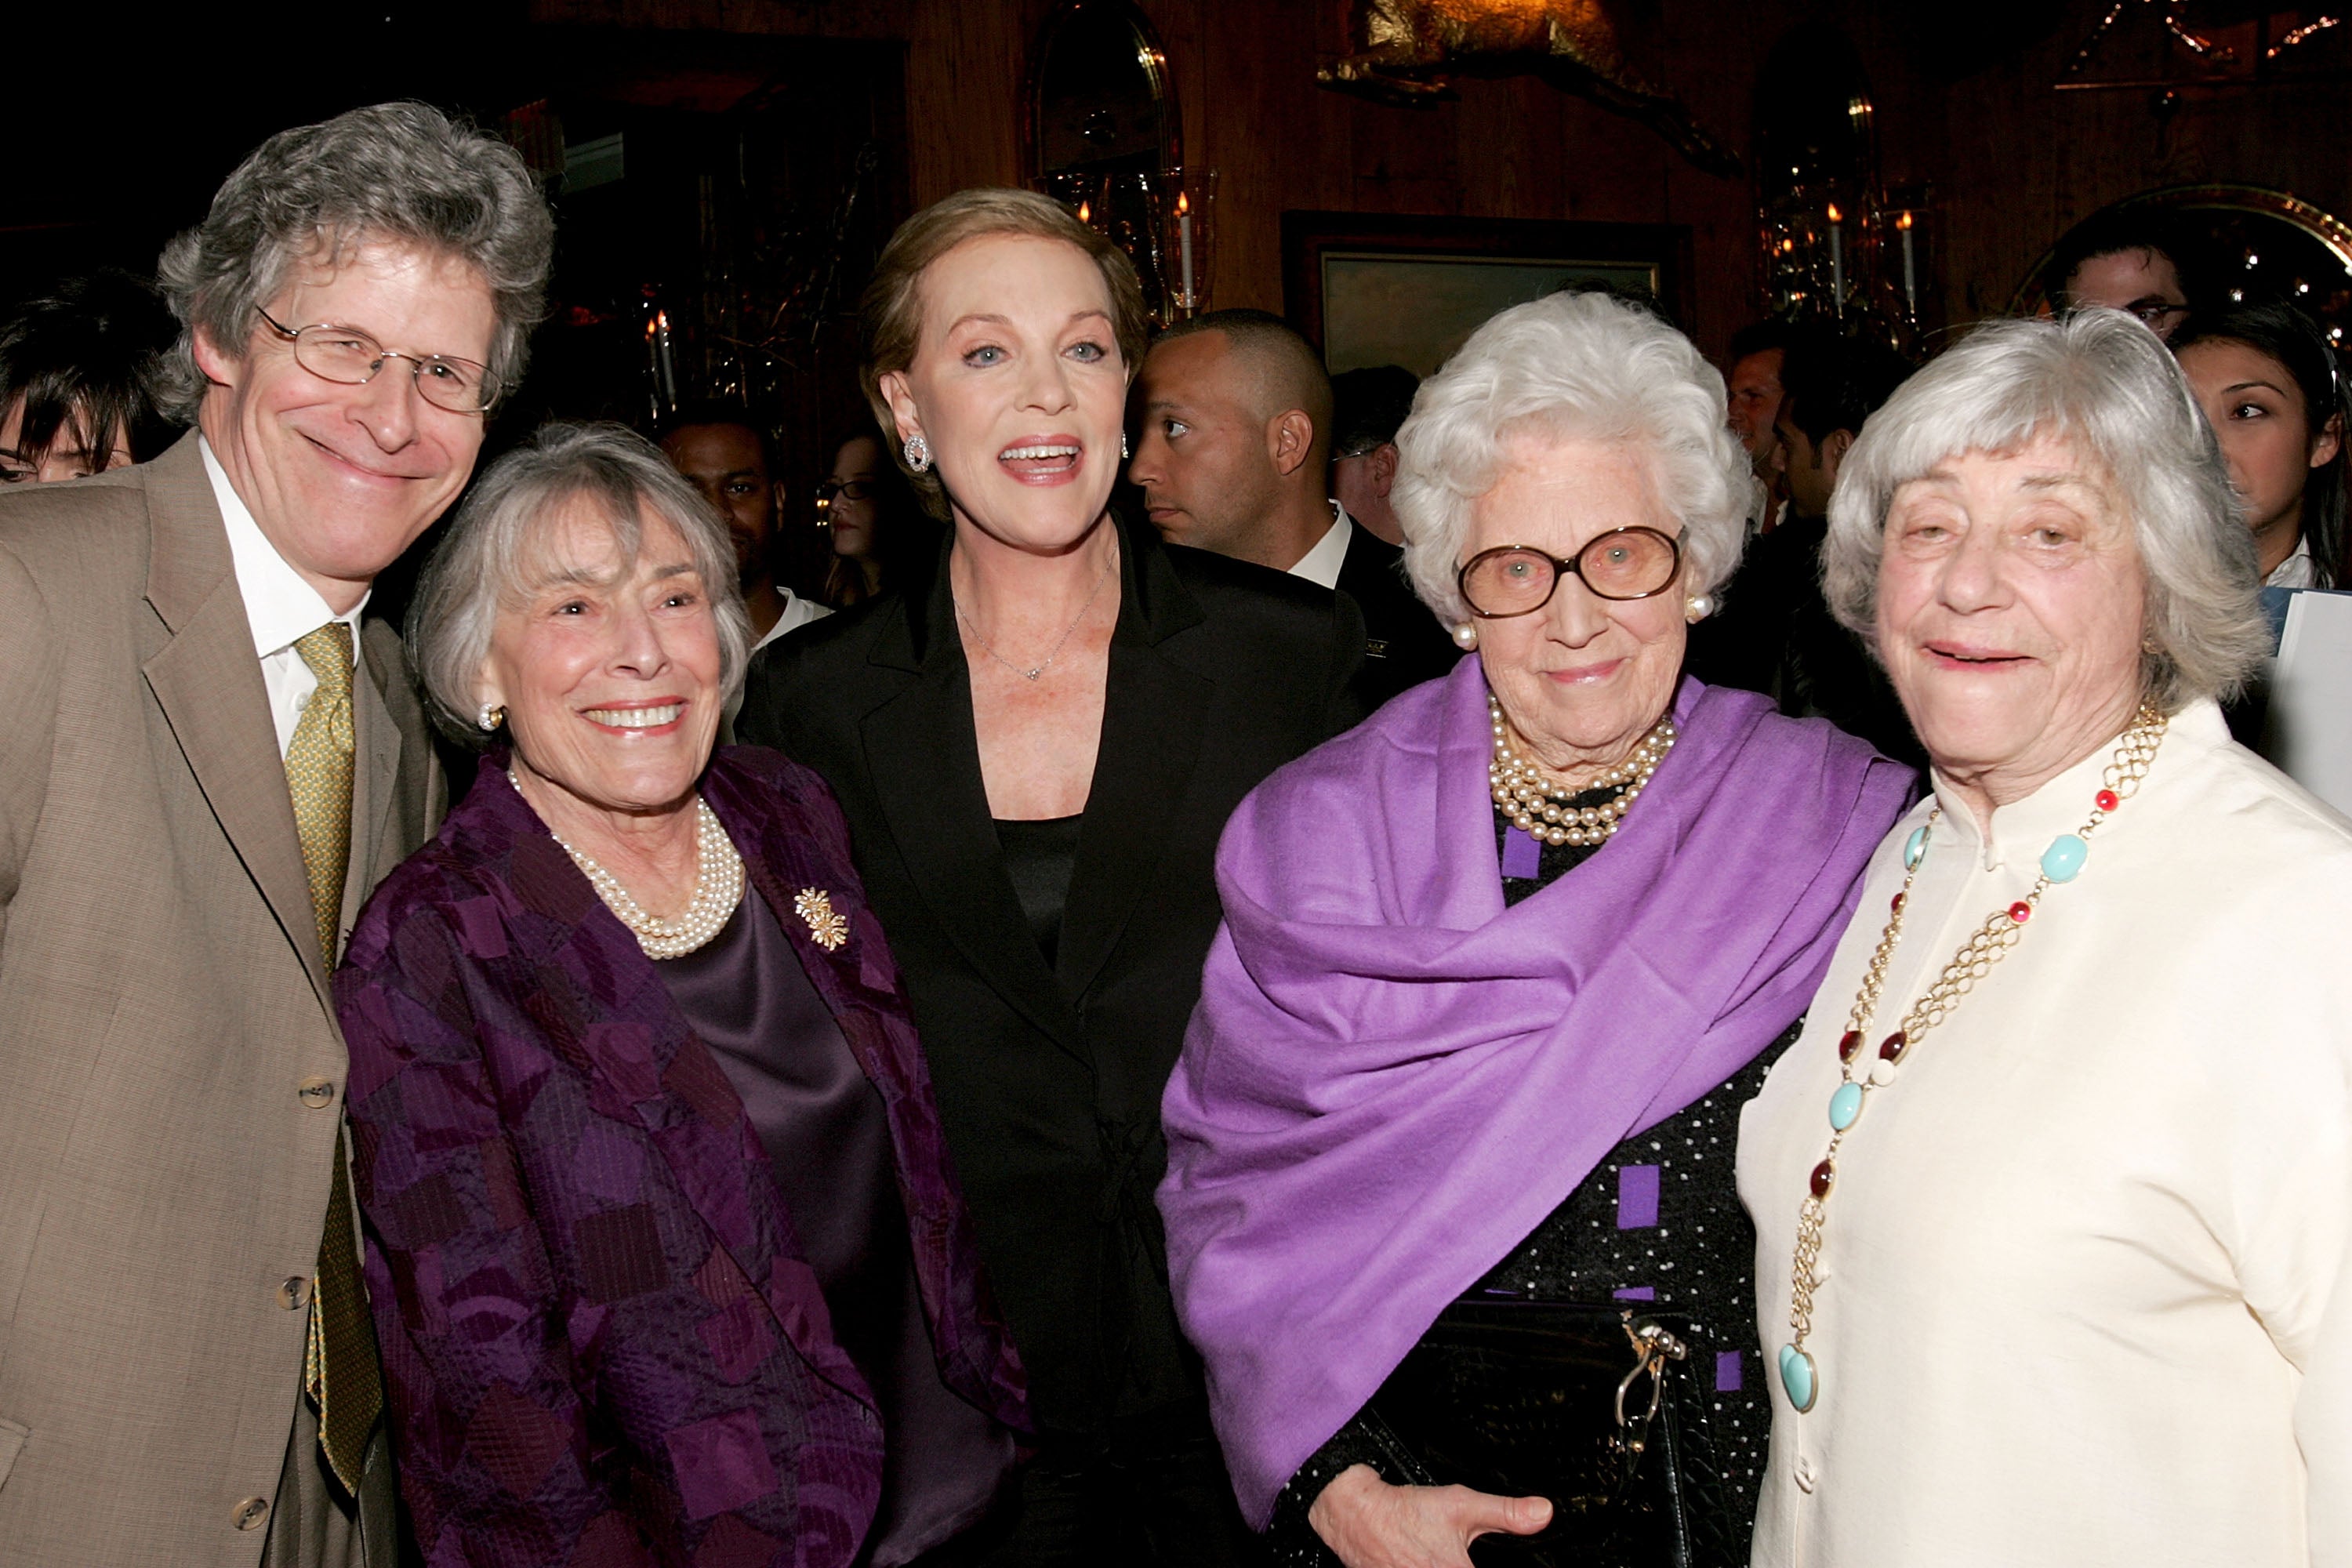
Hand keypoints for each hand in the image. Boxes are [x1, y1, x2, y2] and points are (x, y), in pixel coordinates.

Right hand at [1306, 1463, 1552, 1567]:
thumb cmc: (1405, 1512)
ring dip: (1440, 1567)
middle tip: (1452, 1553)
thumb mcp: (1461, 1504)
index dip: (1494, 1567)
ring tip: (1435, 1554)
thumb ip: (1506, 1513)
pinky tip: (1422, 1560)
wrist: (1355, 1513)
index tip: (1489, 1563)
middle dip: (1461, 1563)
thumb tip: (1543, 1513)